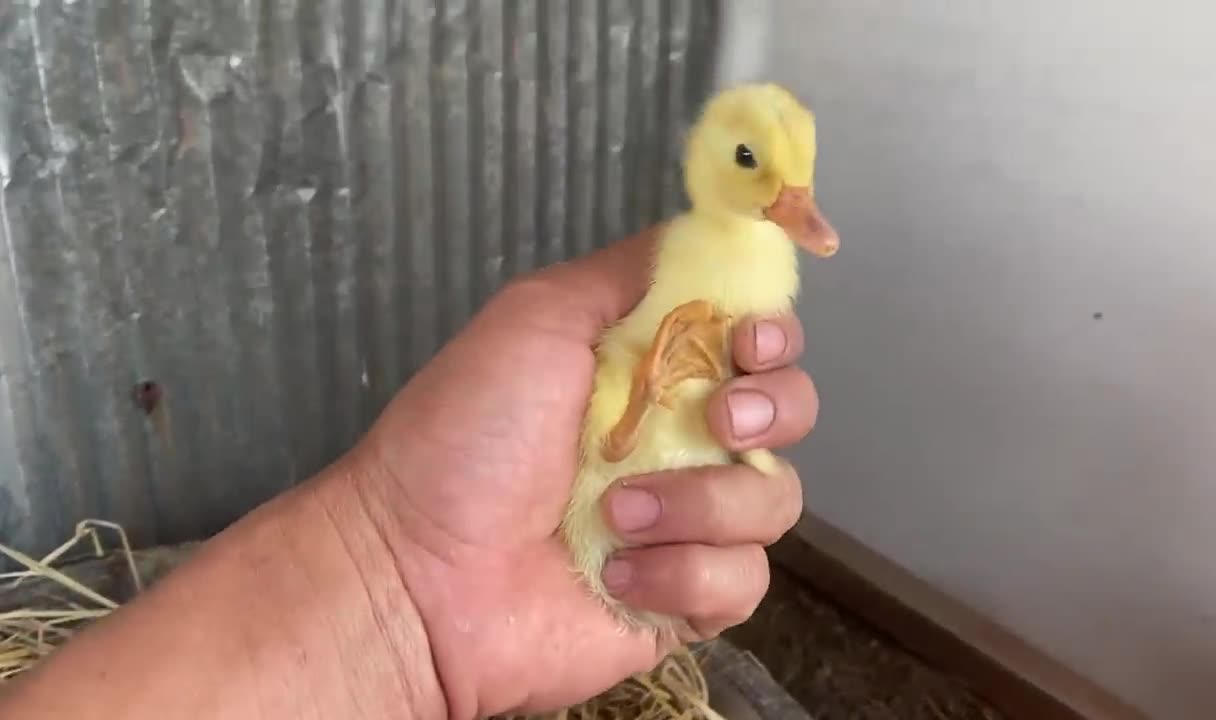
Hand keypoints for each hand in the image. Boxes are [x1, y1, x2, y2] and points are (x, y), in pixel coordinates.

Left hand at [352, 227, 819, 716]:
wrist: (420, 569)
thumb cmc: (468, 435)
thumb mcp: (537, 317)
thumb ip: (630, 274)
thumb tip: (705, 239)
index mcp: (653, 372)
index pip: (755, 341)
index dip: (772, 334)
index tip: (751, 340)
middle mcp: (681, 441)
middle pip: (788, 411)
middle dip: (772, 407)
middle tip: (717, 420)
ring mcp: (689, 524)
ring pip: (772, 500)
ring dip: (702, 502)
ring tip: (617, 513)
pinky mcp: (688, 600)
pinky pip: (742, 580)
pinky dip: (684, 574)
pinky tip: (617, 574)